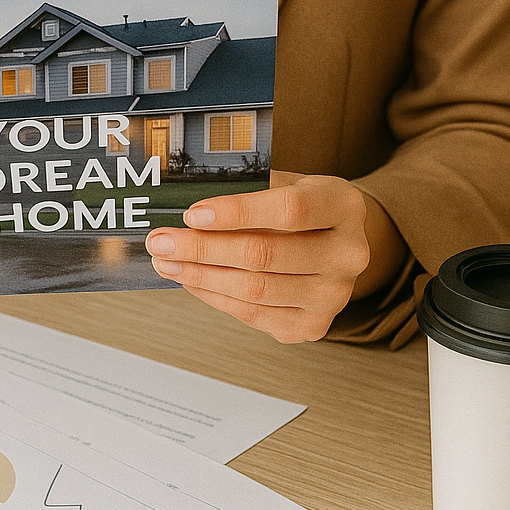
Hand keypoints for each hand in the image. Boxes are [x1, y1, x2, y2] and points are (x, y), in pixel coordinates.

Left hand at [145, 172, 372, 342]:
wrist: (335, 243)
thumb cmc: (300, 207)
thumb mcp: (284, 183)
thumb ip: (246, 189)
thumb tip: (185, 202)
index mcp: (343, 205)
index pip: (290, 209)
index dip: (237, 212)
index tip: (191, 213)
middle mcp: (349, 253)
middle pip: (265, 255)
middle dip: (202, 248)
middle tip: (161, 241)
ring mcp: (334, 295)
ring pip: (254, 290)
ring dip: (200, 276)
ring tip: (166, 262)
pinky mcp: (313, 325)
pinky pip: (252, 314)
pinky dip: (213, 296)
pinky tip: (190, 280)